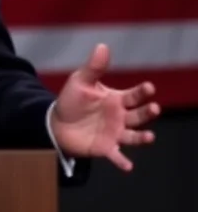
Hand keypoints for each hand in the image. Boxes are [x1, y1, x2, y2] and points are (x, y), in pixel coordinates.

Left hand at [50, 43, 158, 171]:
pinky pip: (116, 155)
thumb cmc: (72, 100)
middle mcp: (120, 117)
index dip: (142, 92)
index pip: (133, 95)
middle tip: (154, 108)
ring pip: (133, 136)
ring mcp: (115, 133)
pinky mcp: (106, 147)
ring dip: (142, 137)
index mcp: (116, 99)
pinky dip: (122, 161)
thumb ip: (93, 67)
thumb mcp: (80, 81)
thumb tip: (102, 46)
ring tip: (149, 137)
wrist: (57, 122)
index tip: (149, 88)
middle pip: (138, 115)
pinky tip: (127, 165)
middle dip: (147, 112)